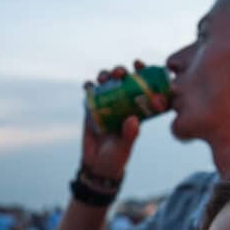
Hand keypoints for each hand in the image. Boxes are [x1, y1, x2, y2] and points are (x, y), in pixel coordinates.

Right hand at [81, 59, 165, 179]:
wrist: (97, 165)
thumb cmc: (117, 156)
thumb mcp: (125, 146)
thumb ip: (130, 134)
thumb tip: (133, 119)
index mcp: (135, 108)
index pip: (140, 85)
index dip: (141, 72)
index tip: (138, 64)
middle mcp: (121, 102)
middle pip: (121, 80)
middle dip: (120, 71)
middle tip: (119, 72)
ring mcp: (105, 104)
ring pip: (105, 83)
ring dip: (104, 76)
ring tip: (103, 78)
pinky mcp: (90, 108)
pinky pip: (89, 93)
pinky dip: (88, 87)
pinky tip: (88, 85)